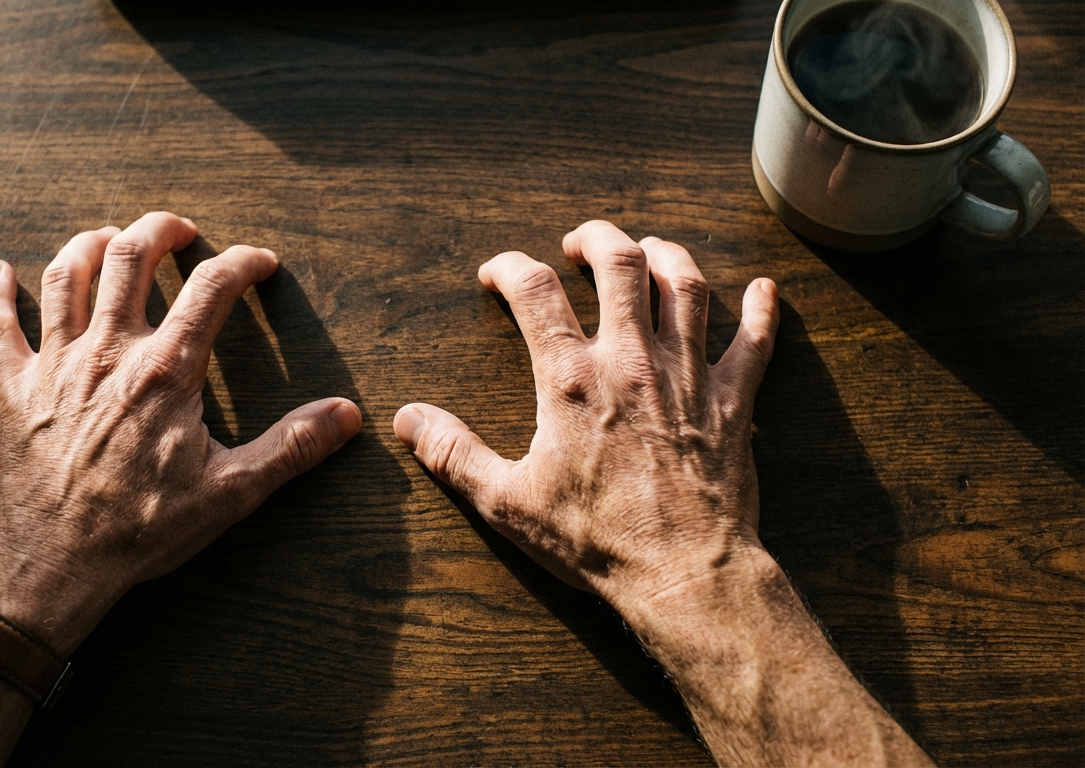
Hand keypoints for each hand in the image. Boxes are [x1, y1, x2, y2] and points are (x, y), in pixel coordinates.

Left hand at [0, 212, 361, 656]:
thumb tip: (346, 414)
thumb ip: (291, 447)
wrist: (53, 564)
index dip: (242, 264)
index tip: (260, 263)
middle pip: (130, 257)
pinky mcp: (13, 389)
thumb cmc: (141, 530)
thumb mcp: (231, 492)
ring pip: (66, 275)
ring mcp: (56, 365)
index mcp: (165, 371)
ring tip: (110, 237)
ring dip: (89, 243)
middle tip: (180, 230)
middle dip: (159, 230)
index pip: (211, 289)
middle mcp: (109, 351)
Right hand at [392, 220, 779, 621]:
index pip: (534, 292)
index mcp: (572, 379)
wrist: (683, 573)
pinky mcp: (735, 402)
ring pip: (687, 285)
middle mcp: (632, 360)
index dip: (509, 268)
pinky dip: (762, 312)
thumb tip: (407, 418)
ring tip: (649, 249)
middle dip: (597, 239)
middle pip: (621, 263)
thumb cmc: (595, 540)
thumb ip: (453, 453)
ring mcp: (688, 375)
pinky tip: (764, 292)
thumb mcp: (507, 501)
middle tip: (579, 243)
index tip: (495, 273)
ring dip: (667, 255)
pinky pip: (756, 343)